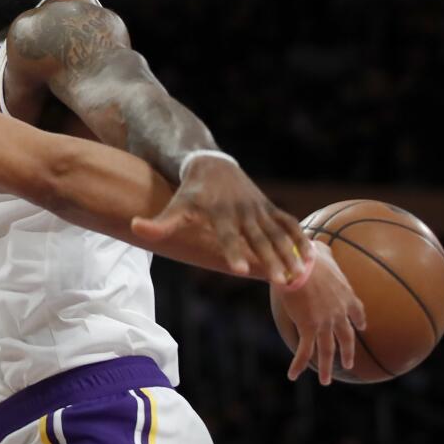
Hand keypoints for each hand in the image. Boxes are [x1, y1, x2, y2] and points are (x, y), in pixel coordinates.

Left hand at [130, 156, 310, 284]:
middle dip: (270, 259)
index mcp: (220, 214)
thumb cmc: (190, 192)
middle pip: (258, 239)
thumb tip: (133, 227)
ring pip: (277, 233)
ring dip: (289, 253)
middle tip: (279, 280)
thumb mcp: (176, 206)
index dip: (233, 252)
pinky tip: (310, 257)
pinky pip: (288, 223)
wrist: (212, 163)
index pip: (227, 237)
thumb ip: (159, 223)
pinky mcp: (269, 207)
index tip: (240, 270)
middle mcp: (242, 212)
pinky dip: (300, 237)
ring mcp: (258, 209)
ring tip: (300, 274)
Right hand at [275, 240, 366, 384]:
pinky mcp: (308, 328)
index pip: (357, 311)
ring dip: (326, 367)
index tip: (361, 327)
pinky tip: (293, 375)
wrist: (298, 266)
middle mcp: (339, 313)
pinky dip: (299, 365)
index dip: (359, 321)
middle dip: (347, 352)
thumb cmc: (307, 255)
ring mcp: (325, 323)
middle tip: (348, 364)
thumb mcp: (320, 251)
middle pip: (346, 338)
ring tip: (326, 381)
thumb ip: (324, 252)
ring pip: (327, 350)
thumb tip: (318, 246)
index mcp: (346, 295)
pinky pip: (304, 351)